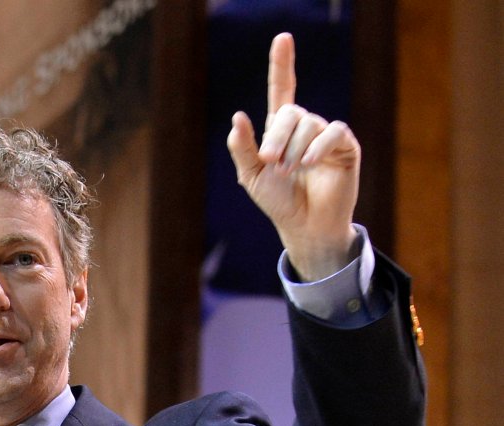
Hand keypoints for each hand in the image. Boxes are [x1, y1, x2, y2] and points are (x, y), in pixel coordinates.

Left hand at [227, 32, 359, 280]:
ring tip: (290, 172)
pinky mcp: (345, 147)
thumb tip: (238, 117)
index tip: (283, 39)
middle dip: (277, 136)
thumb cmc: (279, 203)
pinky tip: (309, 162)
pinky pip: (333, 132)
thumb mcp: (252, 177)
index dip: (282, 65)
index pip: (282, 90)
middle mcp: (304, 128)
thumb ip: (243, 149)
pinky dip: (319, 145)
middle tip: (270, 162)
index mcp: (281, 130)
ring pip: (309, 123)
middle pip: (290, 112)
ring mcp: (325, 136)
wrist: (304, 227)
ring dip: (294, 149)